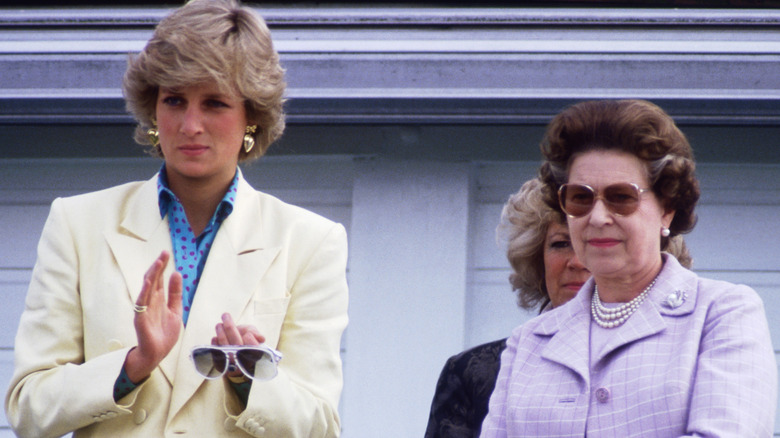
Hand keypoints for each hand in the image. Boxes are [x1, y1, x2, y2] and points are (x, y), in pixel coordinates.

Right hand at [125, 251, 182, 382]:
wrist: (157, 353)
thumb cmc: (165, 333)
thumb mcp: (176, 310)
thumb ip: (175, 294)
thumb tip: (177, 273)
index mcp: (159, 300)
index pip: (160, 279)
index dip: (163, 267)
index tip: (167, 254)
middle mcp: (151, 301)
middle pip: (153, 280)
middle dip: (158, 266)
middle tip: (164, 253)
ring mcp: (144, 308)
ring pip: (147, 288)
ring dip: (152, 274)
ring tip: (158, 262)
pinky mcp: (140, 317)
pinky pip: (142, 302)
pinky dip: (144, 291)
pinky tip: (148, 281)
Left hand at [213, 313, 265, 378]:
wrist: (235, 353)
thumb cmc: (245, 341)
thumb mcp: (252, 334)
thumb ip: (255, 333)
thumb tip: (261, 338)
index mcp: (254, 354)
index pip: (253, 348)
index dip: (251, 341)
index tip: (247, 334)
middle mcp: (243, 361)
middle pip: (236, 343)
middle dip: (230, 328)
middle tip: (225, 315)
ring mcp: (231, 364)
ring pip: (224, 347)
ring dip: (220, 333)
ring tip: (219, 325)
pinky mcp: (220, 365)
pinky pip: (216, 353)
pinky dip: (215, 344)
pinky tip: (215, 338)